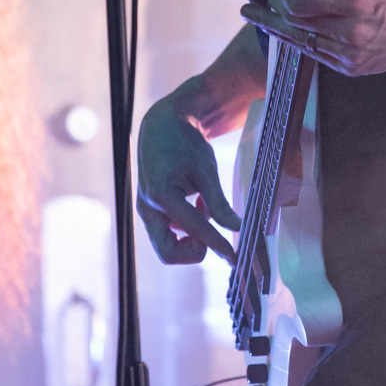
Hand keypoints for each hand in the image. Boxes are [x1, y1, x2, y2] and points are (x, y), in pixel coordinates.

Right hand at [137, 94, 240, 264]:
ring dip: (190, 238)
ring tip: (203, 207)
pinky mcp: (150, 211)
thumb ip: (219, 203)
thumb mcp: (206, 170)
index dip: (219, 246)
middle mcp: (148, 208)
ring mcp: (146, 211)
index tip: (236, 259)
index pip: (195, 231)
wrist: (162, 126)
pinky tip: (197, 206)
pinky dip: (185, 229)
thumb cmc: (184, 143)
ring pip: (166, 247)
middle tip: (214, 234)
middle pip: (168, 254)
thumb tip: (238, 228)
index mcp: (162, 195)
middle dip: (194, 251)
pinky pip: (167, 234)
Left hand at [241, 0, 385, 77]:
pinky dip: (300, 41)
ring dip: (279, 30)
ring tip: (259, 20)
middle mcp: (351, 34)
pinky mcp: (350, 69)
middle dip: (271, 14)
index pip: (298, 5)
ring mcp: (350, 56)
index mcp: (355, 4)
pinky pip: (315, 55)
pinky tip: (288, 32)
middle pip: (293, 26)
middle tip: (251, 7)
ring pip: (300, 43)